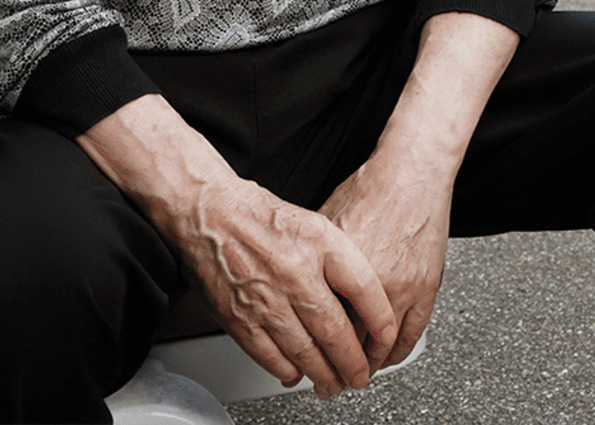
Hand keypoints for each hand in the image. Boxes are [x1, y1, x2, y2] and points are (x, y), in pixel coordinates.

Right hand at [78, 93, 395, 396]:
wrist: (208, 212)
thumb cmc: (259, 217)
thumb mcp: (312, 224)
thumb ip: (340, 260)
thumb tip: (365, 299)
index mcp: (317, 244)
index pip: (365, 290)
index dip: (382, 321)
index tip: (387, 337)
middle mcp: (294, 272)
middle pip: (338, 333)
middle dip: (354, 364)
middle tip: (360, 375)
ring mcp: (266, 299)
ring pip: (307, 354)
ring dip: (326, 375)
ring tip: (334, 381)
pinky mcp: (240, 318)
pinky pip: (273, 359)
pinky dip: (290, 371)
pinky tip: (297, 371)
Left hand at [318, 10, 520, 374]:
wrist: (411, 173)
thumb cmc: (368, 189)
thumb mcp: (326, 223)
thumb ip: (314, 261)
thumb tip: (297, 286)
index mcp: (342, 266)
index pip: (323, 323)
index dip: (312, 346)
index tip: (306, 358)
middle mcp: (373, 281)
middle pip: (352, 342)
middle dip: (339, 367)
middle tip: (331, 378)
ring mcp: (404, 287)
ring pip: (383, 347)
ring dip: (369, 365)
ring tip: (356, 372)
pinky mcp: (427, 288)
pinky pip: (413, 335)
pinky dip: (398, 353)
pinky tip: (386, 357)